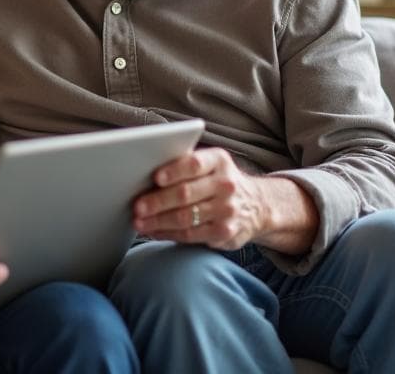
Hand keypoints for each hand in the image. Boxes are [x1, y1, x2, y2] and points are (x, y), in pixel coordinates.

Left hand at [132, 148, 318, 253]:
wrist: (257, 205)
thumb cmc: (218, 180)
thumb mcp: (210, 165)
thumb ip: (184, 165)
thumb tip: (144, 172)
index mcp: (219, 161)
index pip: (194, 164)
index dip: (174, 171)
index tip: (155, 178)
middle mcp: (226, 184)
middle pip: (186, 193)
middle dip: (158, 201)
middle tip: (137, 207)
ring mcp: (227, 210)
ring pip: (185, 217)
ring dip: (158, 221)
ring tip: (139, 222)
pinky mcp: (225, 233)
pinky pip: (191, 235)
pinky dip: (168, 234)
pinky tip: (154, 231)